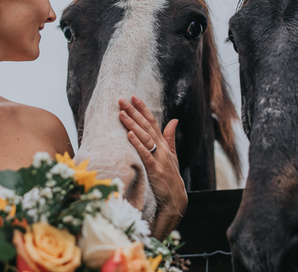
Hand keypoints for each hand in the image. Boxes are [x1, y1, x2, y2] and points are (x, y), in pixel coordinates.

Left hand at [118, 96, 187, 239]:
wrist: (176, 200)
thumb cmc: (171, 177)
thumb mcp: (172, 155)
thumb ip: (170, 138)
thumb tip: (174, 120)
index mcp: (164, 144)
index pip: (153, 122)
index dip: (143, 109)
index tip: (133, 96)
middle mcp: (162, 148)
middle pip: (146, 126)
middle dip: (134, 112)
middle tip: (122, 100)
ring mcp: (159, 158)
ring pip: (144, 137)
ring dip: (132, 124)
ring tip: (122, 113)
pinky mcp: (154, 169)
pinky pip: (145, 154)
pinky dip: (137, 143)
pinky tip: (129, 134)